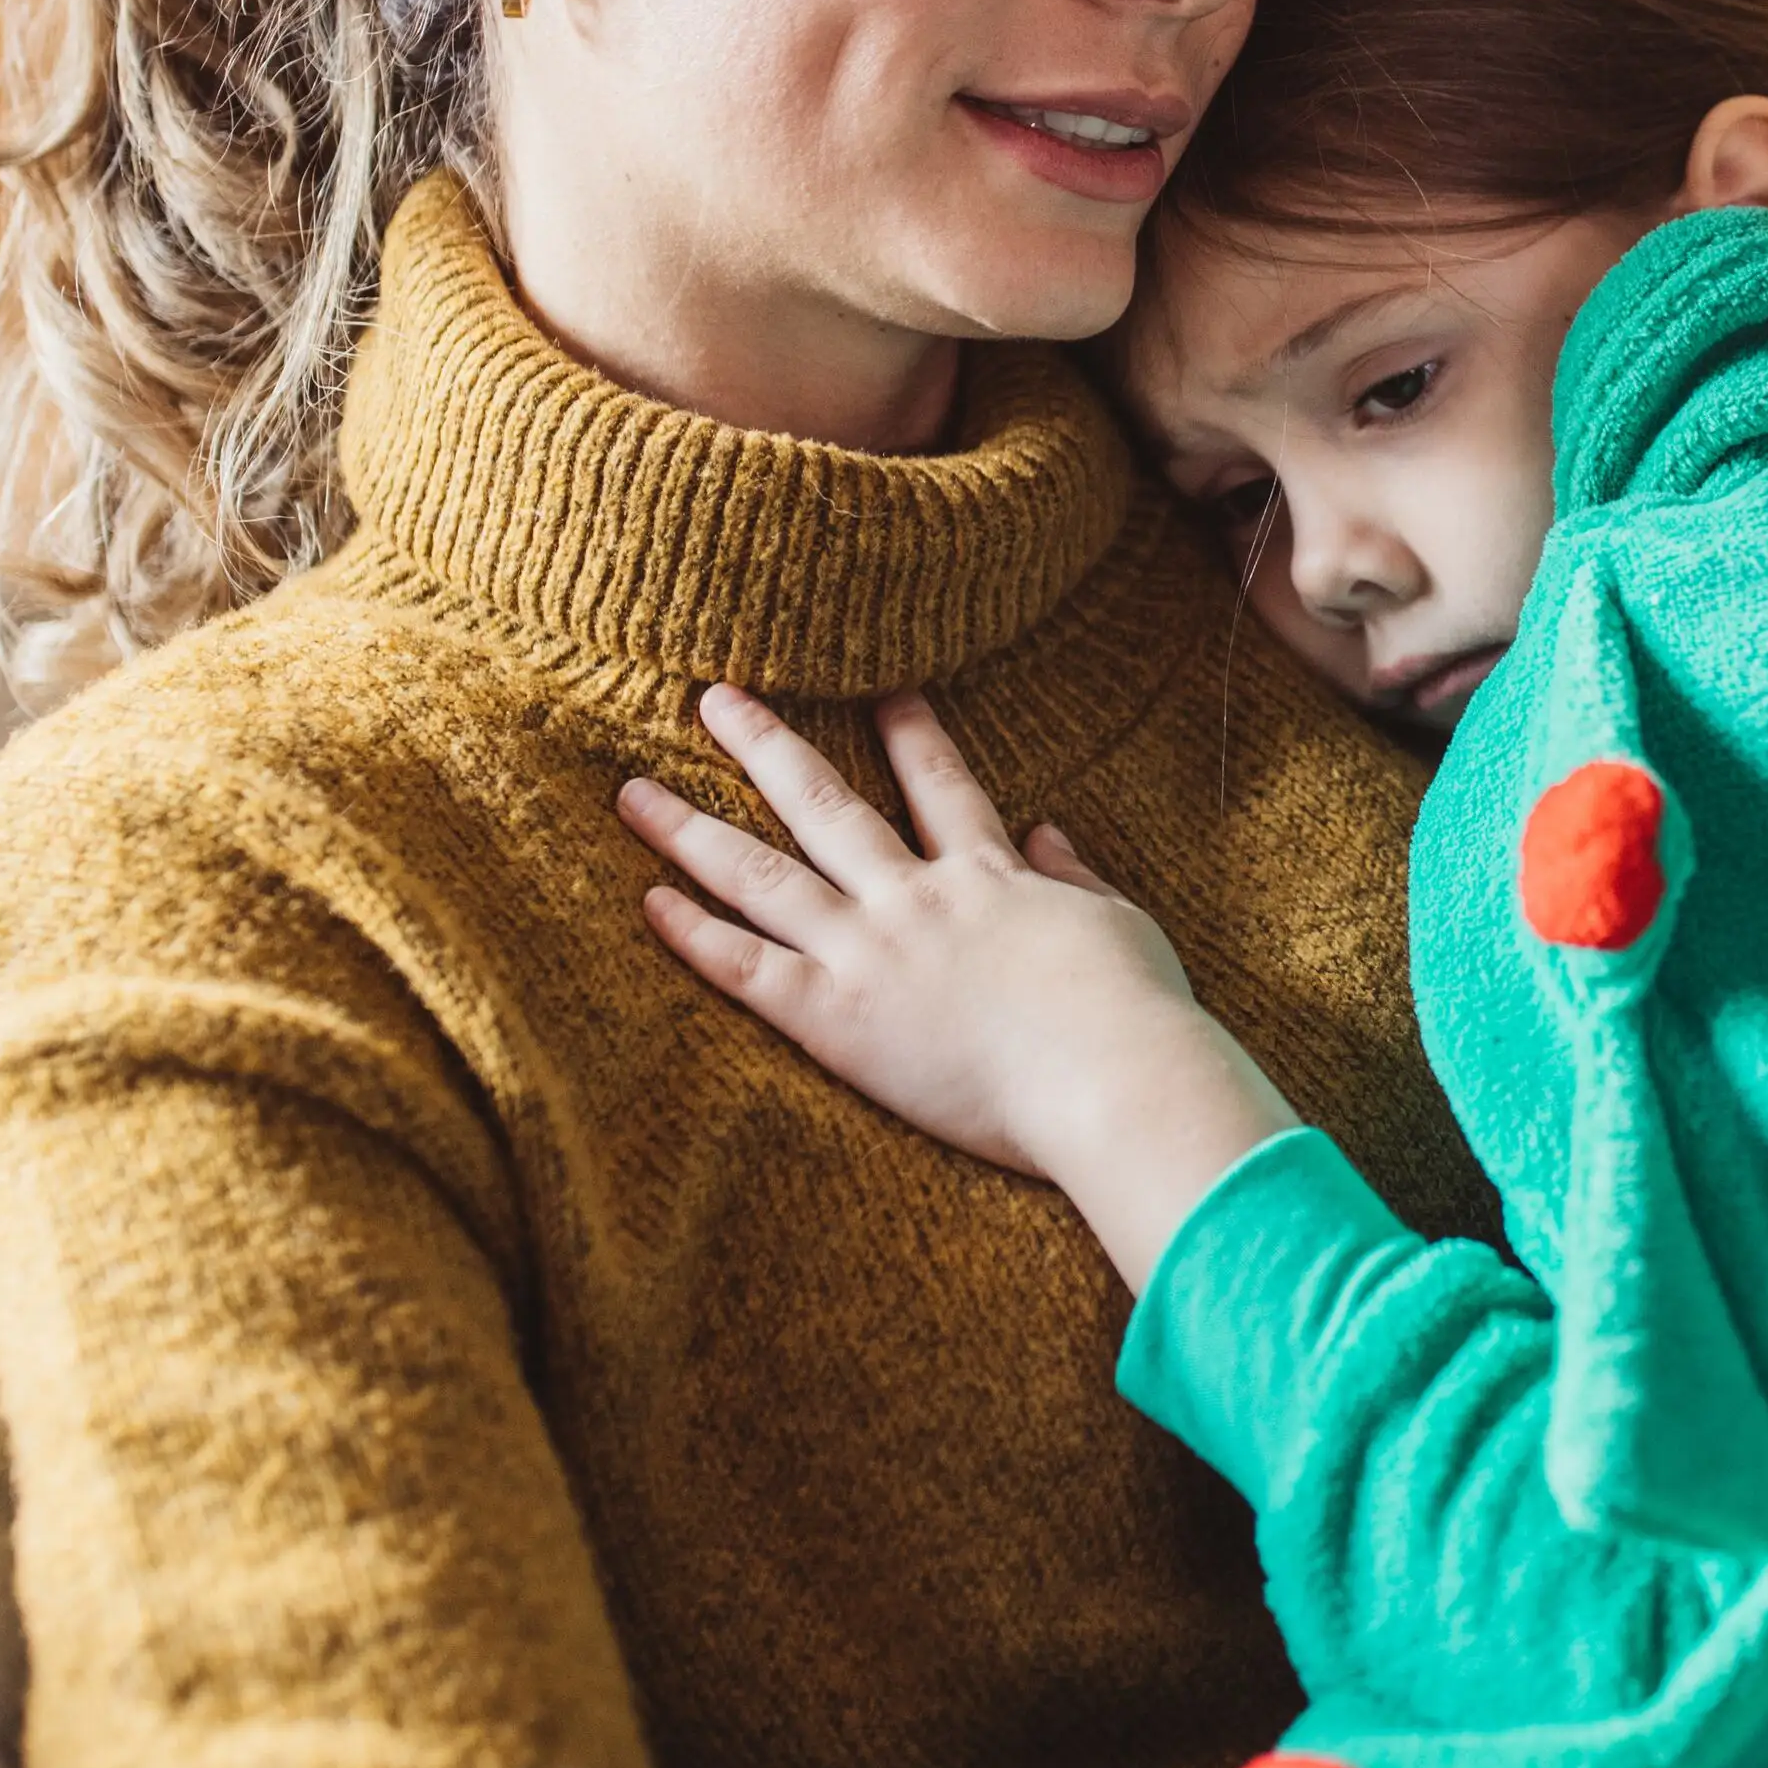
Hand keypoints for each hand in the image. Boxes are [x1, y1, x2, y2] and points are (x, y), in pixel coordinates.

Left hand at [622, 688, 1292, 1282]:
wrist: (1112, 1077)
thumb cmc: (1134, 1016)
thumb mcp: (1121, 925)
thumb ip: (1077, 877)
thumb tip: (1048, 830)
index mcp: (991, 877)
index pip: (939, 785)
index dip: (907, 732)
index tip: (878, 689)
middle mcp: (916, 898)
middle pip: (824, 804)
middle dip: (765, 746)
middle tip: (713, 697)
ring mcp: (870, 953)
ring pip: (762, 874)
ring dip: (693, 829)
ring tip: (632, 790)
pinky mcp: (839, 1019)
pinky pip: (749, 968)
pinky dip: (696, 934)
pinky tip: (649, 901)